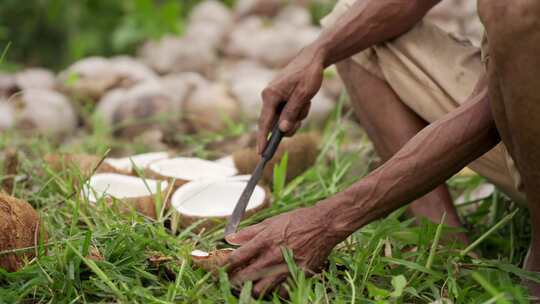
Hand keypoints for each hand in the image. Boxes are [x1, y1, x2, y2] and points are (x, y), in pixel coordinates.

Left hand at [225, 206, 340, 296]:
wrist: (324, 225)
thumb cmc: (298, 220)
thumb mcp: (271, 222)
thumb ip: (249, 232)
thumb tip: (230, 239)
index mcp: (264, 241)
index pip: (236, 259)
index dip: (224, 267)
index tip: (220, 270)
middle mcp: (272, 257)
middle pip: (245, 278)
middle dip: (235, 282)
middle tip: (232, 282)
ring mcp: (285, 269)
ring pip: (260, 290)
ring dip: (252, 289)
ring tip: (250, 286)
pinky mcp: (298, 276)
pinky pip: (281, 292)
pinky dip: (274, 292)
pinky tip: (271, 286)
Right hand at [257, 46, 324, 153]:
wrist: (313, 59)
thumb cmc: (308, 74)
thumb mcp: (303, 95)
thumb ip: (291, 113)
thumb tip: (281, 130)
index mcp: (270, 95)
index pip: (264, 122)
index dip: (263, 139)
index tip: (260, 153)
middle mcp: (269, 96)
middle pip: (275, 123)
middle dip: (290, 123)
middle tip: (301, 118)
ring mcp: (274, 97)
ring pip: (283, 118)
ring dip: (297, 115)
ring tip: (306, 102)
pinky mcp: (280, 97)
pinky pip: (287, 111)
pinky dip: (297, 110)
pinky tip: (305, 100)